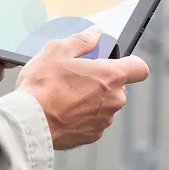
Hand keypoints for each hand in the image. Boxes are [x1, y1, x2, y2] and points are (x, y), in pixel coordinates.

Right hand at [15, 26, 149, 150]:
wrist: (29, 121)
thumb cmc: (42, 85)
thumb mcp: (57, 50)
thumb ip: (82, 40)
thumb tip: (96, 33)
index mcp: (111, 76)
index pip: (140, 68)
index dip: (130, 64)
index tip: (117, 63)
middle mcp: (114, 100)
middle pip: (118, 87)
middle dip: (101, 82)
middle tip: (76, 78)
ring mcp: (104, 120)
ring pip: (104, 105)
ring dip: (91, 100)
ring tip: (64, 96)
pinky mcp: (92, 136)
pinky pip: (93, 122)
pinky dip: (81, 116)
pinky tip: (62, 111)